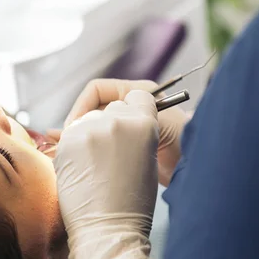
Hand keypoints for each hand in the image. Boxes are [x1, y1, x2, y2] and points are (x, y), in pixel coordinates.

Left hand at [54, 90, 158, 258]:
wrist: (109, 230)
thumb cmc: (133, 200)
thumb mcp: (148, 159)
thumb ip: (136, 131)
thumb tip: (118, 118)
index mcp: (143, 123)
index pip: (139, 97)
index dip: (134, 109)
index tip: (128, 122)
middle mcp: (118, 120)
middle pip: (113, 107)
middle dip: (111, 123)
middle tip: (111, 150)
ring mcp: (91, 129)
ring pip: (89, 117)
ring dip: (91, 132)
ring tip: (96, 163)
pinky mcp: (68, 141)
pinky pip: (71, 132)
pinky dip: (74, 145)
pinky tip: (83, 167)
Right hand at [64, 79, 189, 186]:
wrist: (196, 168)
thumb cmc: (180, 138)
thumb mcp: (149, 120)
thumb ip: (123, 115)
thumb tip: (93, 115)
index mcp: (134, 91)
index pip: (96, 90)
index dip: (82, 106)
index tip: (73, 127)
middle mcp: (128, 106)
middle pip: (92, 109)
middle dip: (77, 124)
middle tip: (65, 143)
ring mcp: (125, 126)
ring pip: (93, 127)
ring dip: (78, 137)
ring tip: (61, 149)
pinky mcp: (123, 146)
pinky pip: (99, 143)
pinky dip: (87, 148)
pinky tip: (73, 156)